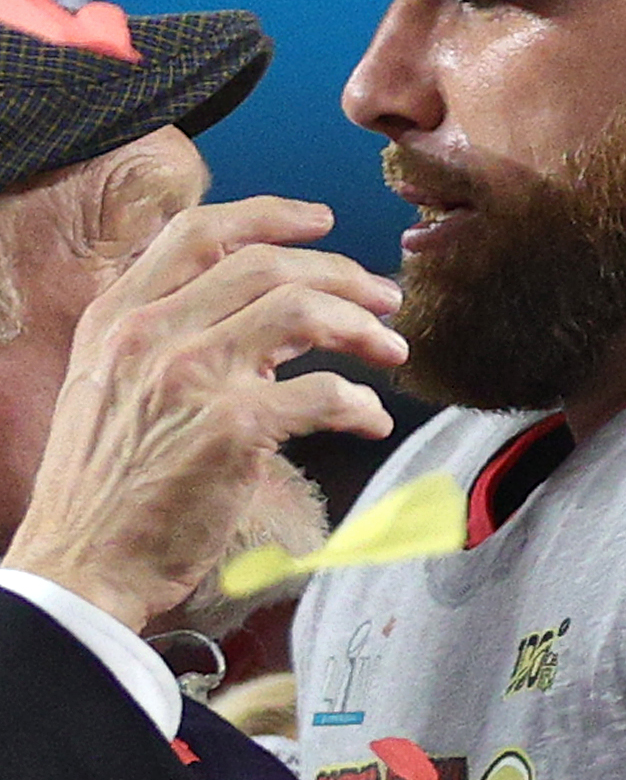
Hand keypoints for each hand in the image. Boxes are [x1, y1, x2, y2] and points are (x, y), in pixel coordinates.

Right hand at [6, 198, 402, 636]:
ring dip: (363, 327)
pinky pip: (326, 393)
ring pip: (303, 311)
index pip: (197, 232)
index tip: (322, 221)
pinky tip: (371, 420)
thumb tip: (252, 309)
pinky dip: (362, 404)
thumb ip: (163, 336)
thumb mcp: (106, 386)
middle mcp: (149, 335)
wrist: (80, 563)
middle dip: (342, 273)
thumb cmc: (103, 486)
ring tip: (392, 349)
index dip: (271, 215)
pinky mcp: (233, 428)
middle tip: (384, 298)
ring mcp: (191, 376)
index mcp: (116, 318)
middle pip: (268, 265)